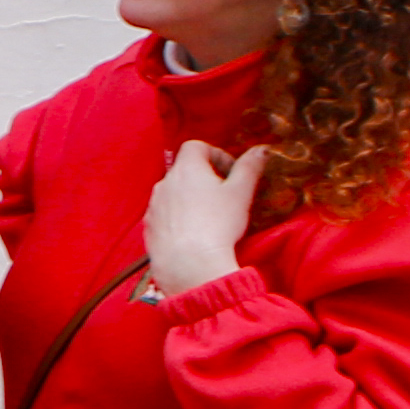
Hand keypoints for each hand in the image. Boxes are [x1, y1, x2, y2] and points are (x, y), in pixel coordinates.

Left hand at [149, 138, 267, 296]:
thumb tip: (261, 149)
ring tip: (210, 217)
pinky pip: (164, 214)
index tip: (231, 172)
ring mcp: (153, 206)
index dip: (216, 153)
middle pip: (184, 170)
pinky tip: (194, 234)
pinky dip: (178, 217)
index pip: (195, 146)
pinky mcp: (148, 227)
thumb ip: (250, 167)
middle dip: (205, 177)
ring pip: (173, 193)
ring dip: (190, 198)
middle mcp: (163, 183)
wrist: (188, 262)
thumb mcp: (241, 192)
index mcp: (186, 169)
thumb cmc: (218, 223)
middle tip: (225, 196)